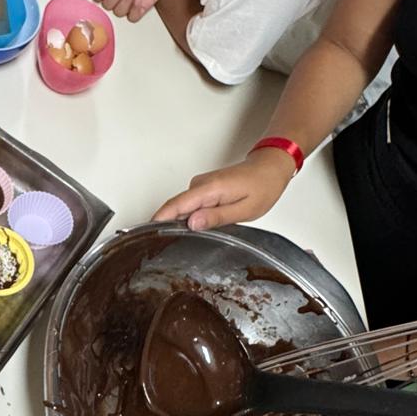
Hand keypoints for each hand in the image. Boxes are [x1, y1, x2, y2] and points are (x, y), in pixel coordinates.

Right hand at [154, 150, 295, 231]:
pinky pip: (189, 204)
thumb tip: (192, 223)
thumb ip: (216, 217)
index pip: (176, 205)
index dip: (159, 219)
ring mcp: (200, 185)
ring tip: (187, 239)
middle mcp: (200, 184)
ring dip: (182, 222)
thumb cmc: (262, 186)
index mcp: (210, 189)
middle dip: (170, 226)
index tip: (147, 233)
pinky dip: (189, 216)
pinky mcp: (203, 188)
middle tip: (170, 248)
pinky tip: (196, 227)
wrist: (270, 167)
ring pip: (182, 207)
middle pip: (176, 208)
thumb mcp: (245, 209)